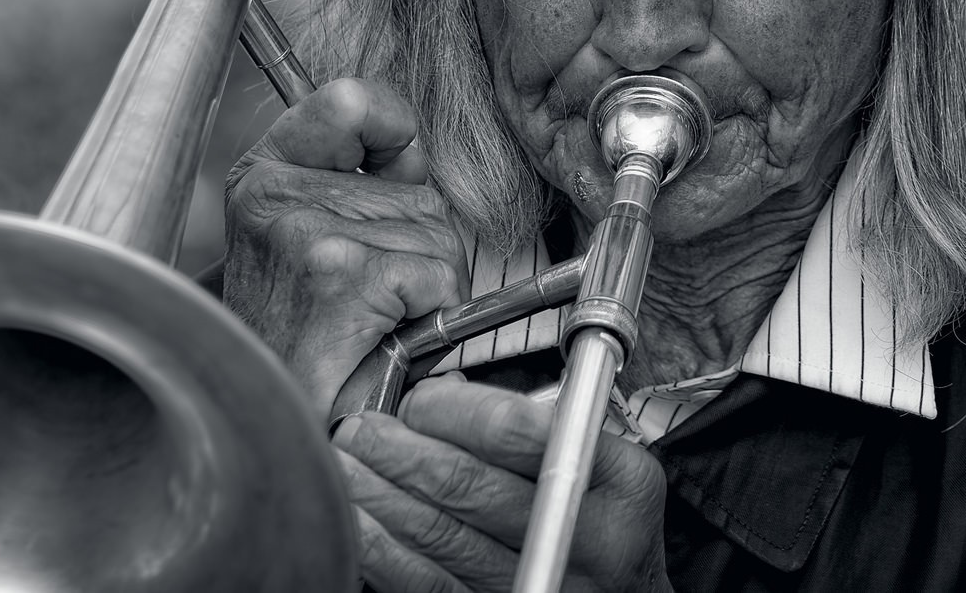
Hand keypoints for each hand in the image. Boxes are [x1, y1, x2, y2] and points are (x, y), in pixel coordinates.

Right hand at [223, 78, 469, 414]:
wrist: (272, 426)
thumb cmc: (296, 344)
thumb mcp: (310, 240)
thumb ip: (362, 181)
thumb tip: (413, 146)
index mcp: (262, 176)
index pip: (349, 102)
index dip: (392, 125)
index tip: (399, 157)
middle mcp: (277, 196)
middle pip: (418, 194)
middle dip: (419, 251)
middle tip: (369, 304)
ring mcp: (308, 234)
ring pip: (435, 239)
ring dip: (425, 290)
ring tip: (370, 326)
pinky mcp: (342, 276)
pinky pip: (437, 278)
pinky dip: (429, 316)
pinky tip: (381, 341)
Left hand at [335, 377, 671, 592]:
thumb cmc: (606, 519)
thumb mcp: (605, 460)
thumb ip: (540, 425)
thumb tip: (440, 391)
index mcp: (622, 482)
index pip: (519, 432)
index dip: (453, 411)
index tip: (417, 399)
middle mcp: (593, 542)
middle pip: (474, 487)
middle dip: (402, 452)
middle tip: (359, 429)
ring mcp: (548, 586)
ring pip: (445, 540)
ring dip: (382, 497)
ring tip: (343, 466)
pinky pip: (432, 587)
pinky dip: (386, 554)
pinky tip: (358, 526)